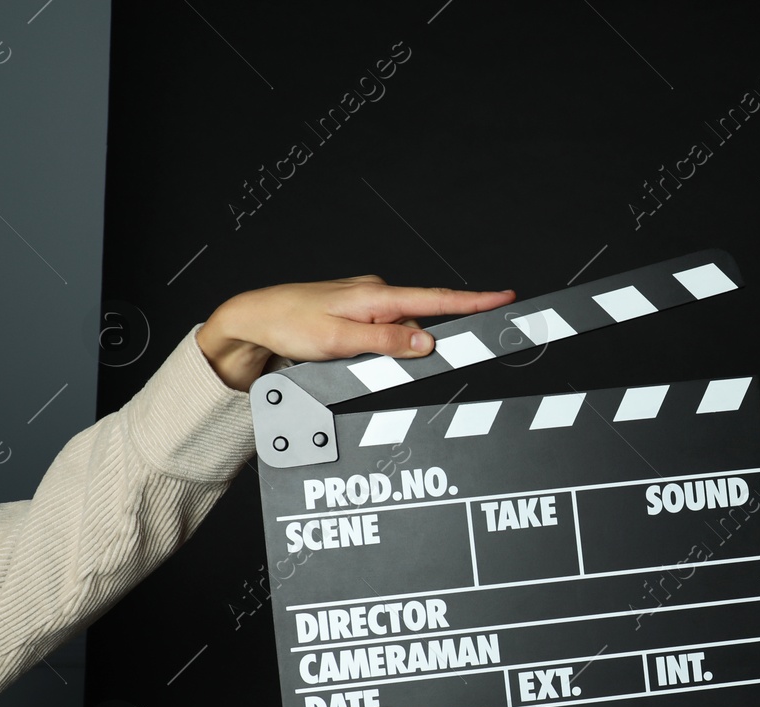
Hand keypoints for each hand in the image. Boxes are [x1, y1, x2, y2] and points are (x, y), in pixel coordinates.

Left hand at [196, 276, 516, 389]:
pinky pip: (382, 331)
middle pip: (417, 325)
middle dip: (410, 350)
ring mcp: (367, 301)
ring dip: (386, 352)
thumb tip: (428, 343)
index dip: (474, 300)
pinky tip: (347, 353)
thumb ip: (387, 342)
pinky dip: (376, 347)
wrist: (254, 318)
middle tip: (370, 362)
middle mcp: (376, 292)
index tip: (505, 298)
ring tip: (344, 357)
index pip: (437, 298)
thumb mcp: (339, 341)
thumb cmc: (290, 325)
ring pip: (398, 333)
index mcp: (377, 295)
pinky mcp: (358, 312)